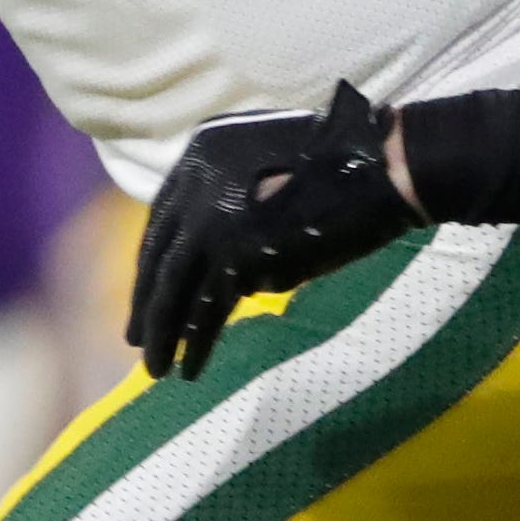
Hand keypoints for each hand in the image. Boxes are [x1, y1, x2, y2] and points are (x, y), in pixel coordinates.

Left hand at [130, 84, 420, 379]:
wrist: (382, 168)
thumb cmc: (342, 166)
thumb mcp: (270, 163)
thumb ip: (233, 196)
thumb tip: (212, 258)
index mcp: (201, 151)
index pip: (161, 218)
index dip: (152, 263)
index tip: (147, 294)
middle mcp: (196, 181)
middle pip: (160, 256)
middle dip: (147, 303)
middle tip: (137, 341)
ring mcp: (213, 218)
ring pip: (174, 288)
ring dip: (164, 334)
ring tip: (158, 368)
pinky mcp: (238, 255)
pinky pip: (207, 310)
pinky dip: (197, 342)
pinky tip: (191, 367)